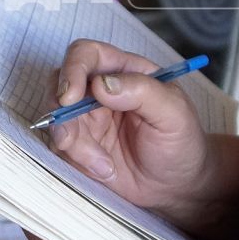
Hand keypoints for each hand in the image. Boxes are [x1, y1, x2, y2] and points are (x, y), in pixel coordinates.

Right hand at [46, 39, 209, 215]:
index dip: (72, 69)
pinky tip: (105, 170)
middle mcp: (100, 90)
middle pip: (59, 84)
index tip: (69, 97)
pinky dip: (77, 160)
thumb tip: (102, 84)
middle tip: (69, 140)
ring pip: (56, 118)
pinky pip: (60, 146)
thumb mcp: (174, 113)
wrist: (177, 185)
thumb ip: (142, 91)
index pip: (86, 54)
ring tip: (103, 165)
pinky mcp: (80, 143)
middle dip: (60, 113)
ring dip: (72, 144)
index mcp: (124, 70)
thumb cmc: (182, 143)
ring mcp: (87, 117)